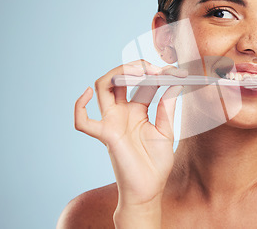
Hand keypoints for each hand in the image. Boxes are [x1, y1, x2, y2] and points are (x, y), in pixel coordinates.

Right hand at [74, 60, 186, 207]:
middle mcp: (123, 112)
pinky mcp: (105, 135)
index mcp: (138, 109)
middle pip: (121, 78)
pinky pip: (83, 122)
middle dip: (137, 67)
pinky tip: (87, 92)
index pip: (144, 83)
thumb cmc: (156, 163)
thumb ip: (167, 107)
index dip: (158, 74)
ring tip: (140, 71)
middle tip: (157, 68)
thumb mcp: (166, 130)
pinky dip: (79, 106)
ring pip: (103, 87)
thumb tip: (175, 82)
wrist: (149, 189)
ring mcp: (112, 121)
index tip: (177, 72)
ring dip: (118, 73)